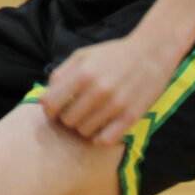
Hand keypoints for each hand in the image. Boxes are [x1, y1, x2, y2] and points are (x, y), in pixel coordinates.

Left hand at [39, 32, 178, 145]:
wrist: (150, 54)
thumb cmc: (112, 55)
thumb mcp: (82, 56)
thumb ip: (60, 75)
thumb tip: (44, 99)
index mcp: (83, 73)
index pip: (51, 104)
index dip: (49, 109)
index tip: (55, 108)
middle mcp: (98, 90)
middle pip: (67, 120)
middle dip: (67, 117)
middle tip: (76, 111)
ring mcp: (116, 105)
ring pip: (84, 132)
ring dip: (84, 126)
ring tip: (91, 116)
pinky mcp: (131, 117)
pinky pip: (106, 140)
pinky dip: (100, 137)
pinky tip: (102, 127)